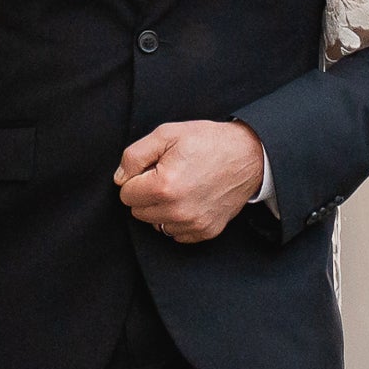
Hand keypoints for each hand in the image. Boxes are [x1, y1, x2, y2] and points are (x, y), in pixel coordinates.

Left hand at [117, 120, 265, 243]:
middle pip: (138, 212)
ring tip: (180, 187)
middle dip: (147, 194)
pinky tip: (190, 200)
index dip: (137, 178)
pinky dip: (178, 219)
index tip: (153, 168)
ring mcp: (193, 224)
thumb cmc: (208, 142)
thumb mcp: (167, 134)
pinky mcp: (205, 231)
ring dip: (161, 209)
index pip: (125, 194)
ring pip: (155, 224)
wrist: (248, 155)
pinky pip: (175, 234)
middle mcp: (177, 211)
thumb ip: (134, 155)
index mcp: (163, 186)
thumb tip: (120, 178)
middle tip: (168, 175)